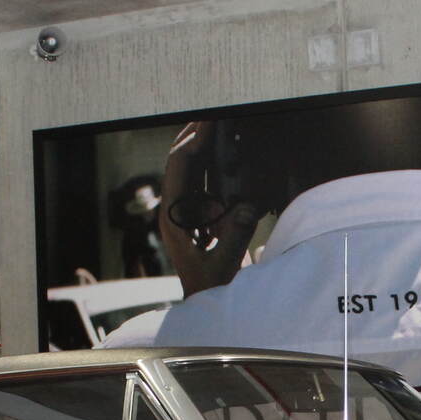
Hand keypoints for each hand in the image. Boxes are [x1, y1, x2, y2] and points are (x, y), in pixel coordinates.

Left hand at [161, 120, 261, 297]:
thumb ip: (235, 238)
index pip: (178, 168)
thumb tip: (246, 207)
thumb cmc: (212, 289)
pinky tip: (225, 154)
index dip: (193, 143)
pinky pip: (202, 182)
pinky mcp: (198, 218)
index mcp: (173, 218)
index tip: (210, 123)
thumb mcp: (223, 266)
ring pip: (189, 170)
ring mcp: (185, 213)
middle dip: (194, 135)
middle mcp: (175, 211)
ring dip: (202, 147)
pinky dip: (212, 164)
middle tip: (212, 112)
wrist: (208, 307)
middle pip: (179, 161)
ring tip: (217, 124)